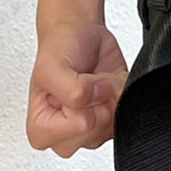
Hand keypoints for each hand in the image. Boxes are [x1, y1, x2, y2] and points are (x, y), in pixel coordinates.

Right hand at [28, 19, 128, 157]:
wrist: (78, 34)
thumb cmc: (59, 49)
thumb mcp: (53, 66)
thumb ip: (73, 90)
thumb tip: (100, 95)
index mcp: (42, 130)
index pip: (80, 126)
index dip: (83, 98)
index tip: (71, 82)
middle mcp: (65, 136)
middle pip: (100, 128)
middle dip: (99, 96)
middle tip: (84, 79)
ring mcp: (91, 131)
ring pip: (115, 121)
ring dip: (111, 92)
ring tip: (93, 80)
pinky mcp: (110, 122)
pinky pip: (129, 113)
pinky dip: (122, 91)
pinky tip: (106, 84)